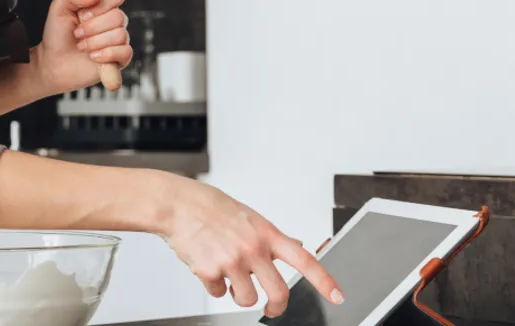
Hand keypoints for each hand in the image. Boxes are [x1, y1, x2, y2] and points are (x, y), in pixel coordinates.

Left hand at [34, 0, 132, 95]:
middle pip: (118, 16)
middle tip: (77, 33)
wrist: (54, 62)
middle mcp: (113, 21)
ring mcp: (119, 40)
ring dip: (95, 42)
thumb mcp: (59, 9)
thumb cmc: (58, 35)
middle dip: (92, 27)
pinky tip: (93, 56)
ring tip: (81, 46)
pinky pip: (126, 52)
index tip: (83, 14)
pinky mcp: (121, 58)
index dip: (102, 4)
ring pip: (120, 35)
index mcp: (102, 5)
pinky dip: (107, 54)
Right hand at [160, 177, 343, 317]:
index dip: (324, 280)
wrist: (177, 205)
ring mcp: (231, 261)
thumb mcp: (249, 217)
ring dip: (239, 294)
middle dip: (276, 308)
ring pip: (247, 299)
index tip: (337, 295)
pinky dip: (214, 285)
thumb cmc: (211, 207)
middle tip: (271, 309)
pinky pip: (219, 293)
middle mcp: (252, 248)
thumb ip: (270, 235)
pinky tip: (208, 266)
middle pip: (278, 293)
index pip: (304, 259)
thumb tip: (297, 243)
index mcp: (266, 233)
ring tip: (229, 277)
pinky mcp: (209, 271)